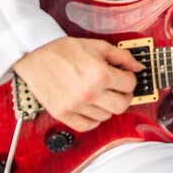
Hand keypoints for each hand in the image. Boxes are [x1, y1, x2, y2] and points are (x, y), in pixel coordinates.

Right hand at [11, 37, 143, 131]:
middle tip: (119, 88)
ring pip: (106, 116)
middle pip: (122, 105)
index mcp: (100, 75)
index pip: (130, 84)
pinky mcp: (63, 114)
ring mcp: (76, 106)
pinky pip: (87, 126)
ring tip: (102, 94)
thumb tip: (138, 66)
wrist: (33, 57)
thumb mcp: (97, 46)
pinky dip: (93, 119)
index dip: (130, 78)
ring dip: (108, 106)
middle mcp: (89, 93)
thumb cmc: (63, 50)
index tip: (124, 75)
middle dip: (125, 95)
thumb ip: (122, 56)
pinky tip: (92, 107)